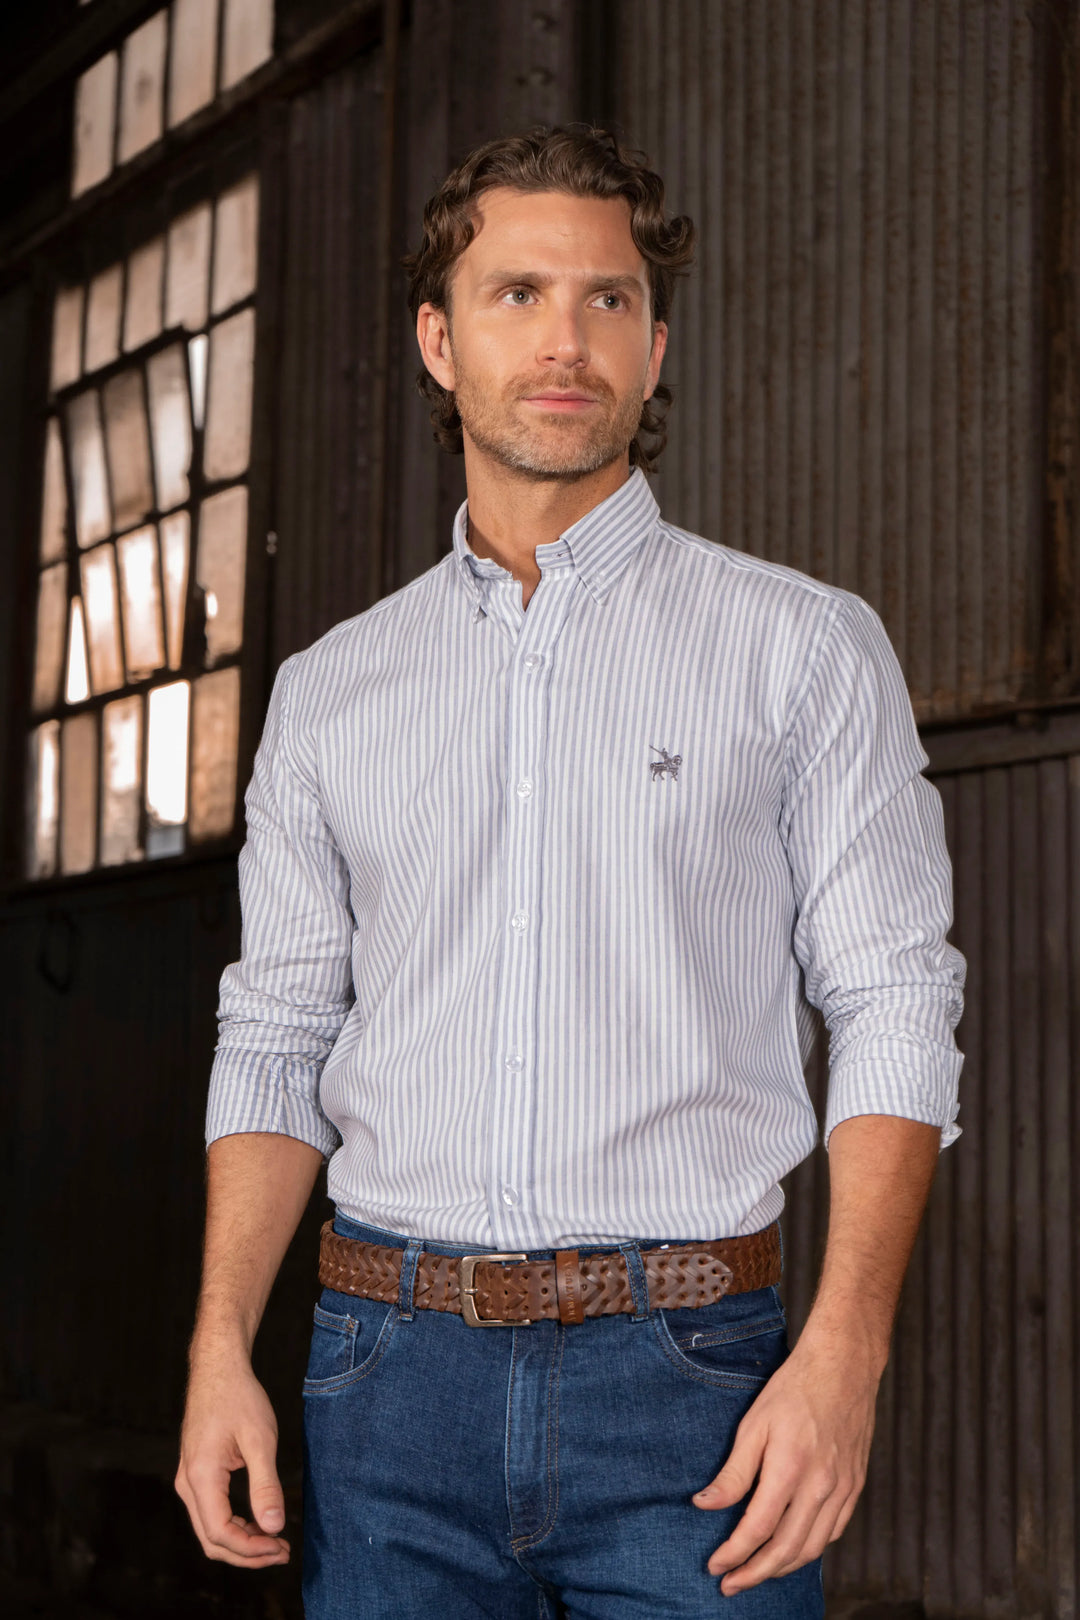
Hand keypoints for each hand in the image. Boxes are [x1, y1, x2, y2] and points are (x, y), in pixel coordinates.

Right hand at [175, 1351, 290, 1567]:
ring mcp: (187, 1479)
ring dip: (241, 1542)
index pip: (221, 1533)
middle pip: (211, 1540)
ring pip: (209, 1530)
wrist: (218, 1368)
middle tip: (282, 1552)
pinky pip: (210, 1513)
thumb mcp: (260, 1439)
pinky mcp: (195, 1473)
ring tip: (275, 1541)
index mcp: (201, 1476)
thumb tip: (274, 1527)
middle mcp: (187, 1483)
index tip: (282, 1548)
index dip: (251, 1550)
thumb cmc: (239, 1397)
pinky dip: (234, 1526)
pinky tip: (258, 1522)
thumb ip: (265, 1485)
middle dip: (247, 1553)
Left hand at [692, 1329, 879, 1593]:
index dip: (735, 1554)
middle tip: (730, 1585)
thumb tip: (705, 1505)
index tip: (715, 1567)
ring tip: (756, 1572)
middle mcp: (821, 1485)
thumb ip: (733, 1472)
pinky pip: (833, 1533)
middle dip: (755, 1574)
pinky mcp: (855, 1487)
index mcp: (790, 1468)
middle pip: (787, 1550)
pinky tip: (792, 1549)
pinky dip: (810, 1550)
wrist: (843, 1368)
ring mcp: (842, 1489)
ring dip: (782, 1568)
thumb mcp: (753, 1424)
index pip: (759, 1529)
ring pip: (813, 1548)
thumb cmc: (793, 1389)